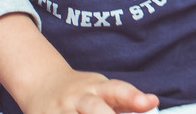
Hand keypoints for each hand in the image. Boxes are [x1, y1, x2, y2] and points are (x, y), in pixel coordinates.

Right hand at [20, 67, 157, 113]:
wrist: (42, 84)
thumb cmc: (83, 94)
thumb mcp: (104, 91)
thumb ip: (127, 100)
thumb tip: (153, 102)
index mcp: (97, 88)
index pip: (118, 90)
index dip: (133, 97)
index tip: (150, 102)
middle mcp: (79, 98)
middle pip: (94, 108)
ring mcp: (61, 110)